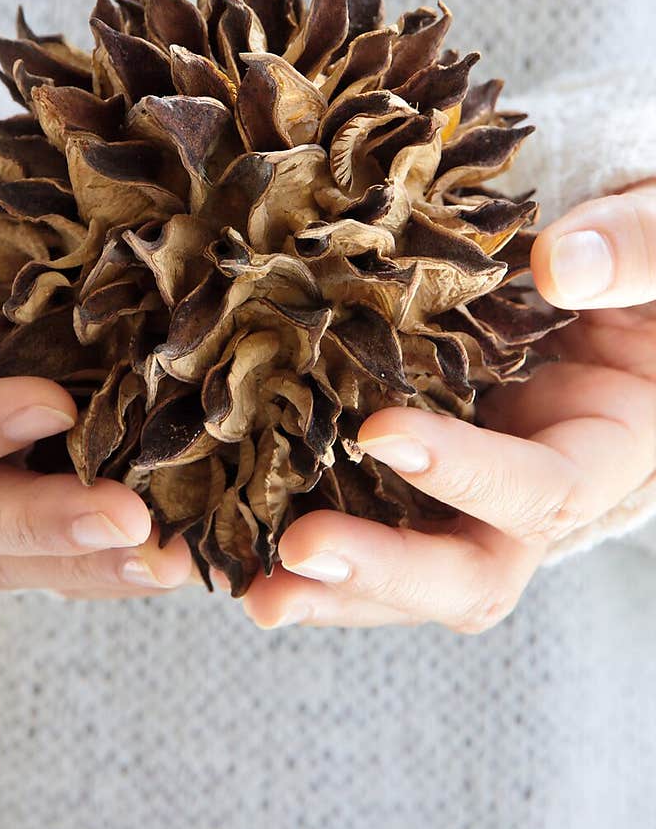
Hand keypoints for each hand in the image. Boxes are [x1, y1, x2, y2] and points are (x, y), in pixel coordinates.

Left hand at [243, 180, 655, 630]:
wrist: (625, 264)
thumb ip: (641, 248)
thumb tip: (557, 265)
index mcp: (609, 446)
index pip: (545, 491)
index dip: (470, 473)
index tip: (384, 435)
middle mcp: (536, 490)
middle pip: (468, 570)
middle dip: (381, 572)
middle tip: (291, 556)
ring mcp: (469, 484)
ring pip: (403, 564)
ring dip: (324, 580)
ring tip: (232, 576)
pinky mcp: (414, 460)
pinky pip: (359, 507)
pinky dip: (290, 520)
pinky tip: (215, 525)